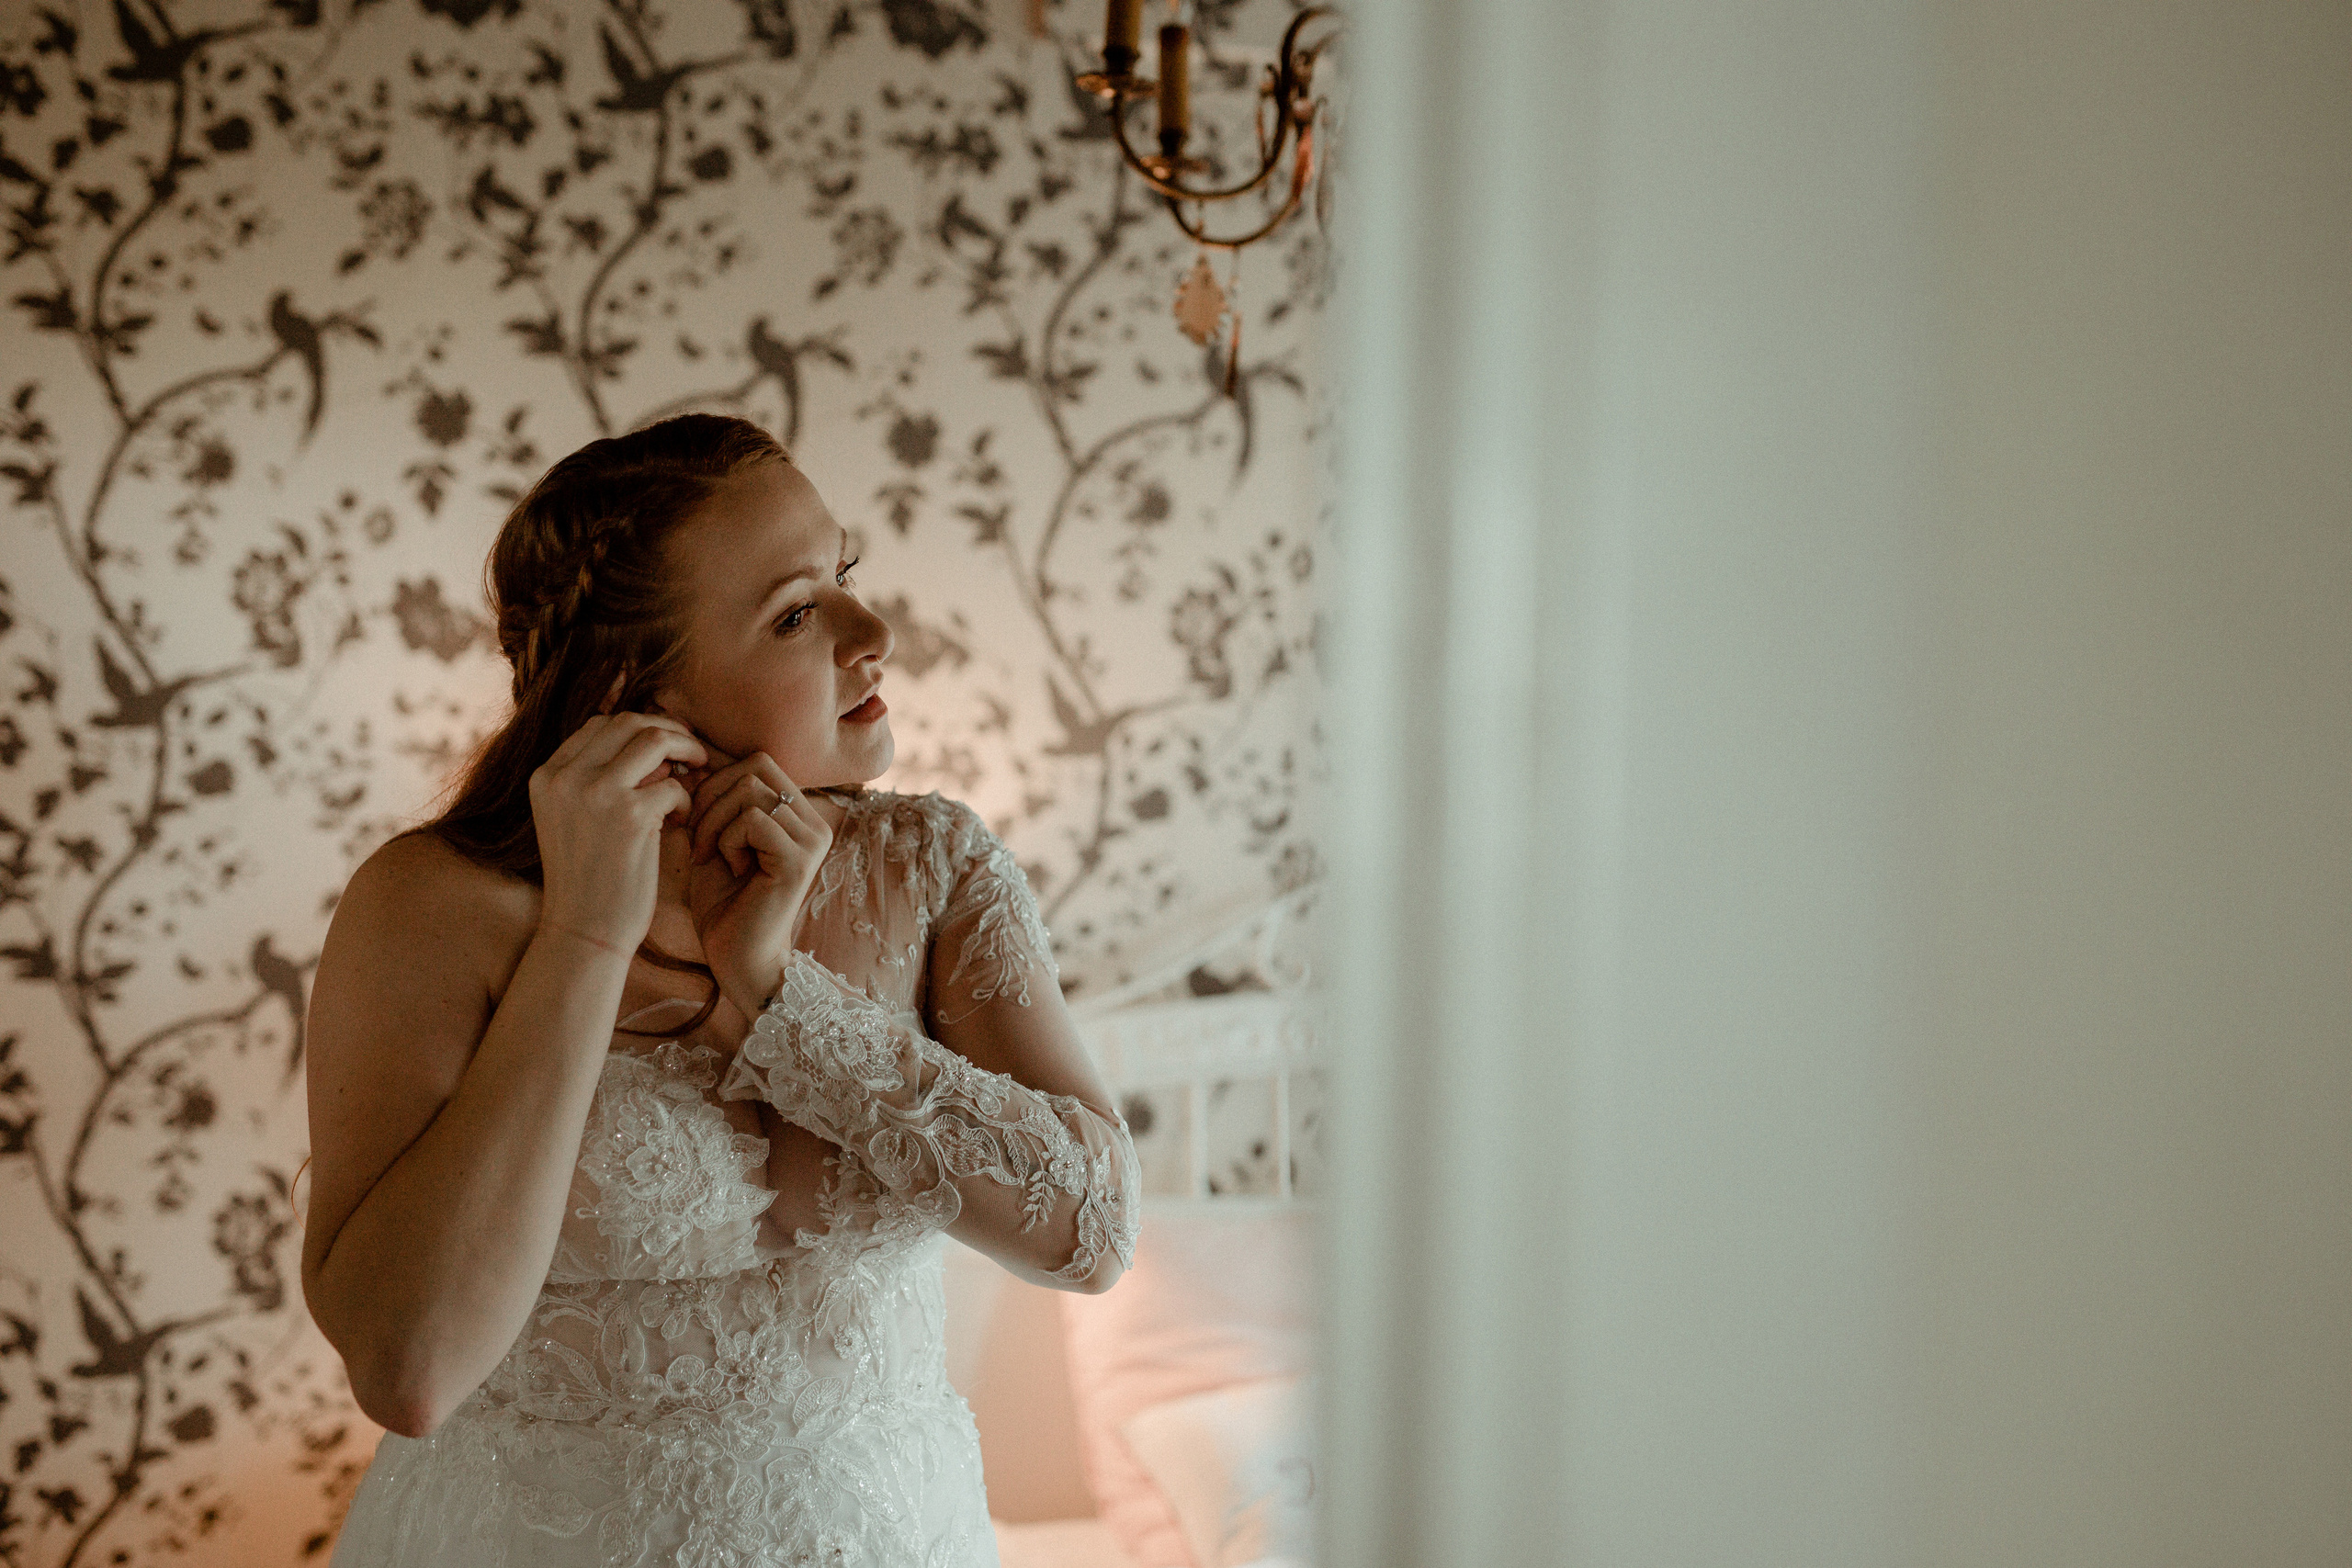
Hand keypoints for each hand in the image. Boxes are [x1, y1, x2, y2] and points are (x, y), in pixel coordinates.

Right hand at [528, 711, 704, 956]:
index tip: (666, 748)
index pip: (599, 724)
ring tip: (698, 774)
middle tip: (693, 754)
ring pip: (655, 740)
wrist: (584, 933)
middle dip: (668, 731)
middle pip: (628, 722)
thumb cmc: (589, 879)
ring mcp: (595, 793)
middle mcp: (565, 777)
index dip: (639, 729)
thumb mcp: (575, 819)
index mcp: (546, 776)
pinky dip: (687, 799)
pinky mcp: (629, 816)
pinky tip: (682, 822)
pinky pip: (675, 785)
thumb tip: (656, 744)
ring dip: (687, 751)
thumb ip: (599, 779)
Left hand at [676, 741, 832, 1019]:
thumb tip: (687, 761)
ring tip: (709, 856)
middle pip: (755, 766)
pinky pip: (754, 820)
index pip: (757, 762)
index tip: (694, 819)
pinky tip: (729, 868)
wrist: (738, 959)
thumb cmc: (723, 905)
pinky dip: (728, 840)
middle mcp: (813, 822)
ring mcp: (811, 840)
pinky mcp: (800, 860)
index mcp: (797, 814)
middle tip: (696, 837)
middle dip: (712, 795)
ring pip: (750, 792)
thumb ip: (710, 803)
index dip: (716, 780)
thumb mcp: (713, 841)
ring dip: (715, 821)